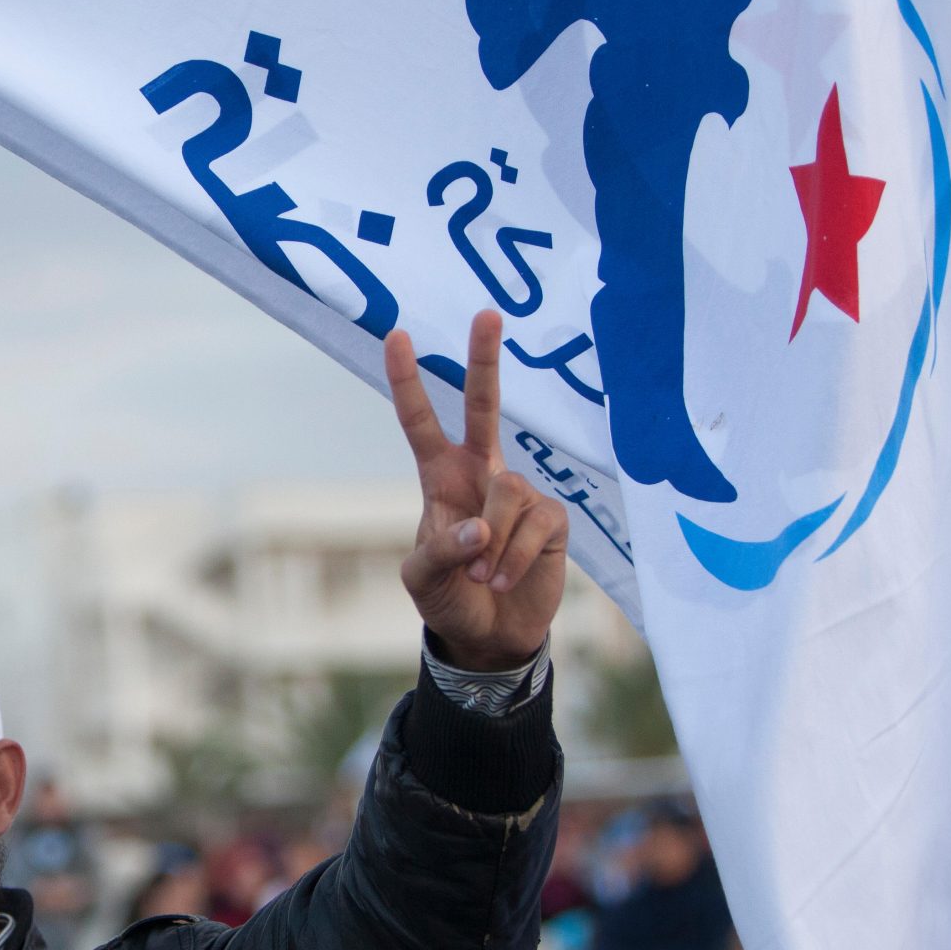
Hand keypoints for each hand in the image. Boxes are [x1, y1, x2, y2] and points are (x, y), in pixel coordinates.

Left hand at [385, 314, 567, 671]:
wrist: (488, 636)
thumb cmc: (448, 597)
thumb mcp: (422, 578)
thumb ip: (440, 550)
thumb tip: (479, 528)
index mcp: (442, 478)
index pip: (421, 423)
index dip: (408, 382)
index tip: (397, 335)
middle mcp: (483, 474)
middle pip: (485, 408)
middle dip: (485, 360)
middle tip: (487, 313)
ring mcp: (521, 493)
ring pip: (507, 494)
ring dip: (492, 545)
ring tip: (483, 576)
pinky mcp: (553, 519)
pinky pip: (534, 527)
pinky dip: (514, 560)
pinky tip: (505, 580)